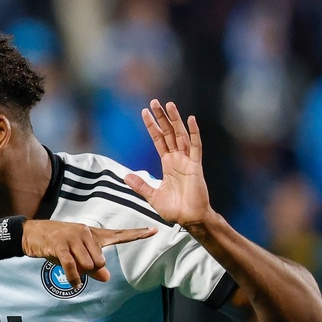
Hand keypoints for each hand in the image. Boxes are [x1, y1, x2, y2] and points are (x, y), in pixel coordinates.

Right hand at [22, 221, 157, 288]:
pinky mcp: (60, 245)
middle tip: (75, 266)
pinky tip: (74, 282)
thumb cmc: (56, 245)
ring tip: (68, 267)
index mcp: (93, 234)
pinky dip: (73, 277)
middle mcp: (86, 232)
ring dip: (79, 272)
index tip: (154, 230)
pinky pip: (72, 266)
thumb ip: (93, 266)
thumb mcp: (76, 256)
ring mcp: (73, 238)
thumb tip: (106, 278)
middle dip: (89, 269)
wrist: (32, 234)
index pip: (119, 234)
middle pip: (100, 261)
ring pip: (88, 264)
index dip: (137, 234)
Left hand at [124, 100, 213, 228]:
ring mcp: (187, 161)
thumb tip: (126, 176)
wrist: (189, 219)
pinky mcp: (195, 166)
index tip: (145, 113)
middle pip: (168, 133)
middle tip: (155, 102)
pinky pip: (195, 146)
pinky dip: (194, 133)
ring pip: (180, 135)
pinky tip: (191, 120)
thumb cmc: (174, 209)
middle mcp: (177, 159)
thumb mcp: (152, 196)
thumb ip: (141, 185)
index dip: (152, 126)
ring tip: (169, 105)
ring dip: (175, 120)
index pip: (158, 140)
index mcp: (168, 164)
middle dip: (161, 118)